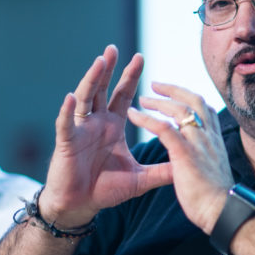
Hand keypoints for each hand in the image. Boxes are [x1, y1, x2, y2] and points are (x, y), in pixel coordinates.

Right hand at [39, 45, 172, 226]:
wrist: (80, 205)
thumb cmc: (105, 189)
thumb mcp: (140, 179)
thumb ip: (163, 171)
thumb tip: (189, 167)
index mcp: (113, 126)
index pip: (123, 95)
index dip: (131, 76)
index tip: (141, 57)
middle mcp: (96, 122)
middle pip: (103, 90)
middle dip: (108, 69)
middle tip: (114, 48)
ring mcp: (80, 130)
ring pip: (84, 99)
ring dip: (91, 80)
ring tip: (99, 62)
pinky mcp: (66, 143)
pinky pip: (65, 124)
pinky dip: (67, 111)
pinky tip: (70, 98)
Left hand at [128, 82, 233, 233]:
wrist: (222, 211)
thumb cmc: (216, 199)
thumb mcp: (212, 171)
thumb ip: (204, 159)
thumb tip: (197, 161)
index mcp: (214, 140)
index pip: (204, 109)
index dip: (188, 99)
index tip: (176, 96)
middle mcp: (208, 136)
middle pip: (193, 100)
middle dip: (173, 90)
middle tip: (155, 85)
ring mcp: (198, 142)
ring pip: (179, 109)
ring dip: (159, 102)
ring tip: (142, 99)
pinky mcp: (185, 152)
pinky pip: (163, 128)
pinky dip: (147, 119)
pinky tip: (133, 114)